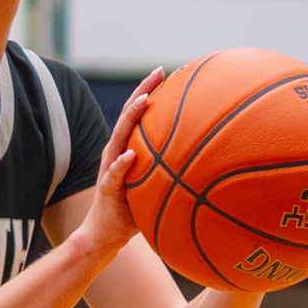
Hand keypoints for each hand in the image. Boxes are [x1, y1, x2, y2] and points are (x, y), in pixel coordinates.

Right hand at [78, 68, 170, 266]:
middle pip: (127, 116)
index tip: (164, 72)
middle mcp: (116, 153)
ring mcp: (109, 169)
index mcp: (126, 149)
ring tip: (145, 101)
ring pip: (119, 138)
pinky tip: (130, 156)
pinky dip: (121, 164)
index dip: (148, 92)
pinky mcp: (106, 189)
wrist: (104, 235)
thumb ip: (168, 171)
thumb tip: (202, 165)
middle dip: (142, 92)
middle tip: (158, 73)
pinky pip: (114, 174)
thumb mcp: (153, 185)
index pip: (136, 114)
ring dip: (130, 118)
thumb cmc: (131, 210)